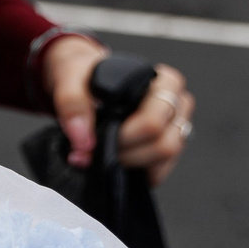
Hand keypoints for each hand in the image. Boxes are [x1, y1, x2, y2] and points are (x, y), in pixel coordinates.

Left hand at [42, 35, 192, 183]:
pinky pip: (162, 170)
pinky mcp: (170, 144)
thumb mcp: (71, 79)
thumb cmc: (85, 76)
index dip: (124, 137)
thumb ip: (72, 103)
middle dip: (127, 154)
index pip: (153, 122)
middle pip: (165, 144)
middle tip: (100, 148)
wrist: (85, 81)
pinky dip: (139, 171)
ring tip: (108, 153)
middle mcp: (178, 103)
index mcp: (164, 81)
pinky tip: (119, 161)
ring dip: (134, 163)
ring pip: (167, 158)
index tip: (99, 137)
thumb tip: (83, 141)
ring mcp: (178, 125)